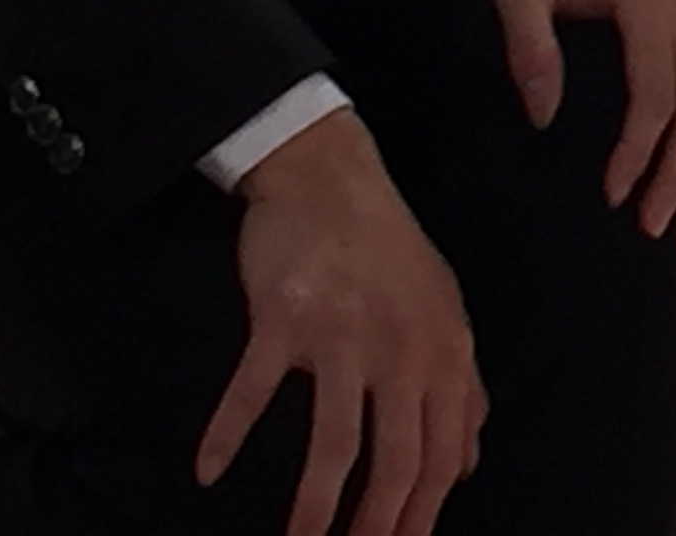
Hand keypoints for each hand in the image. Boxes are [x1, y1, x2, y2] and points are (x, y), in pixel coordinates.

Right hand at [198, 108, 484, 535]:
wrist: (332, 176)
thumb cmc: (389, 250)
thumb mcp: (444, 313)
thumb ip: (461, 389)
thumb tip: (467, 466)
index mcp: (444, 352)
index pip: (443, 456)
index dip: (422, 518)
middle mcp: (402, 348)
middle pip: (397, 463)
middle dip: (375, 530)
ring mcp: (344, 334)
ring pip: (334, 445)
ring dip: (314, 509)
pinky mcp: (287, 317)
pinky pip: (254, 390)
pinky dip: (227, 433)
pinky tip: (208, 469)